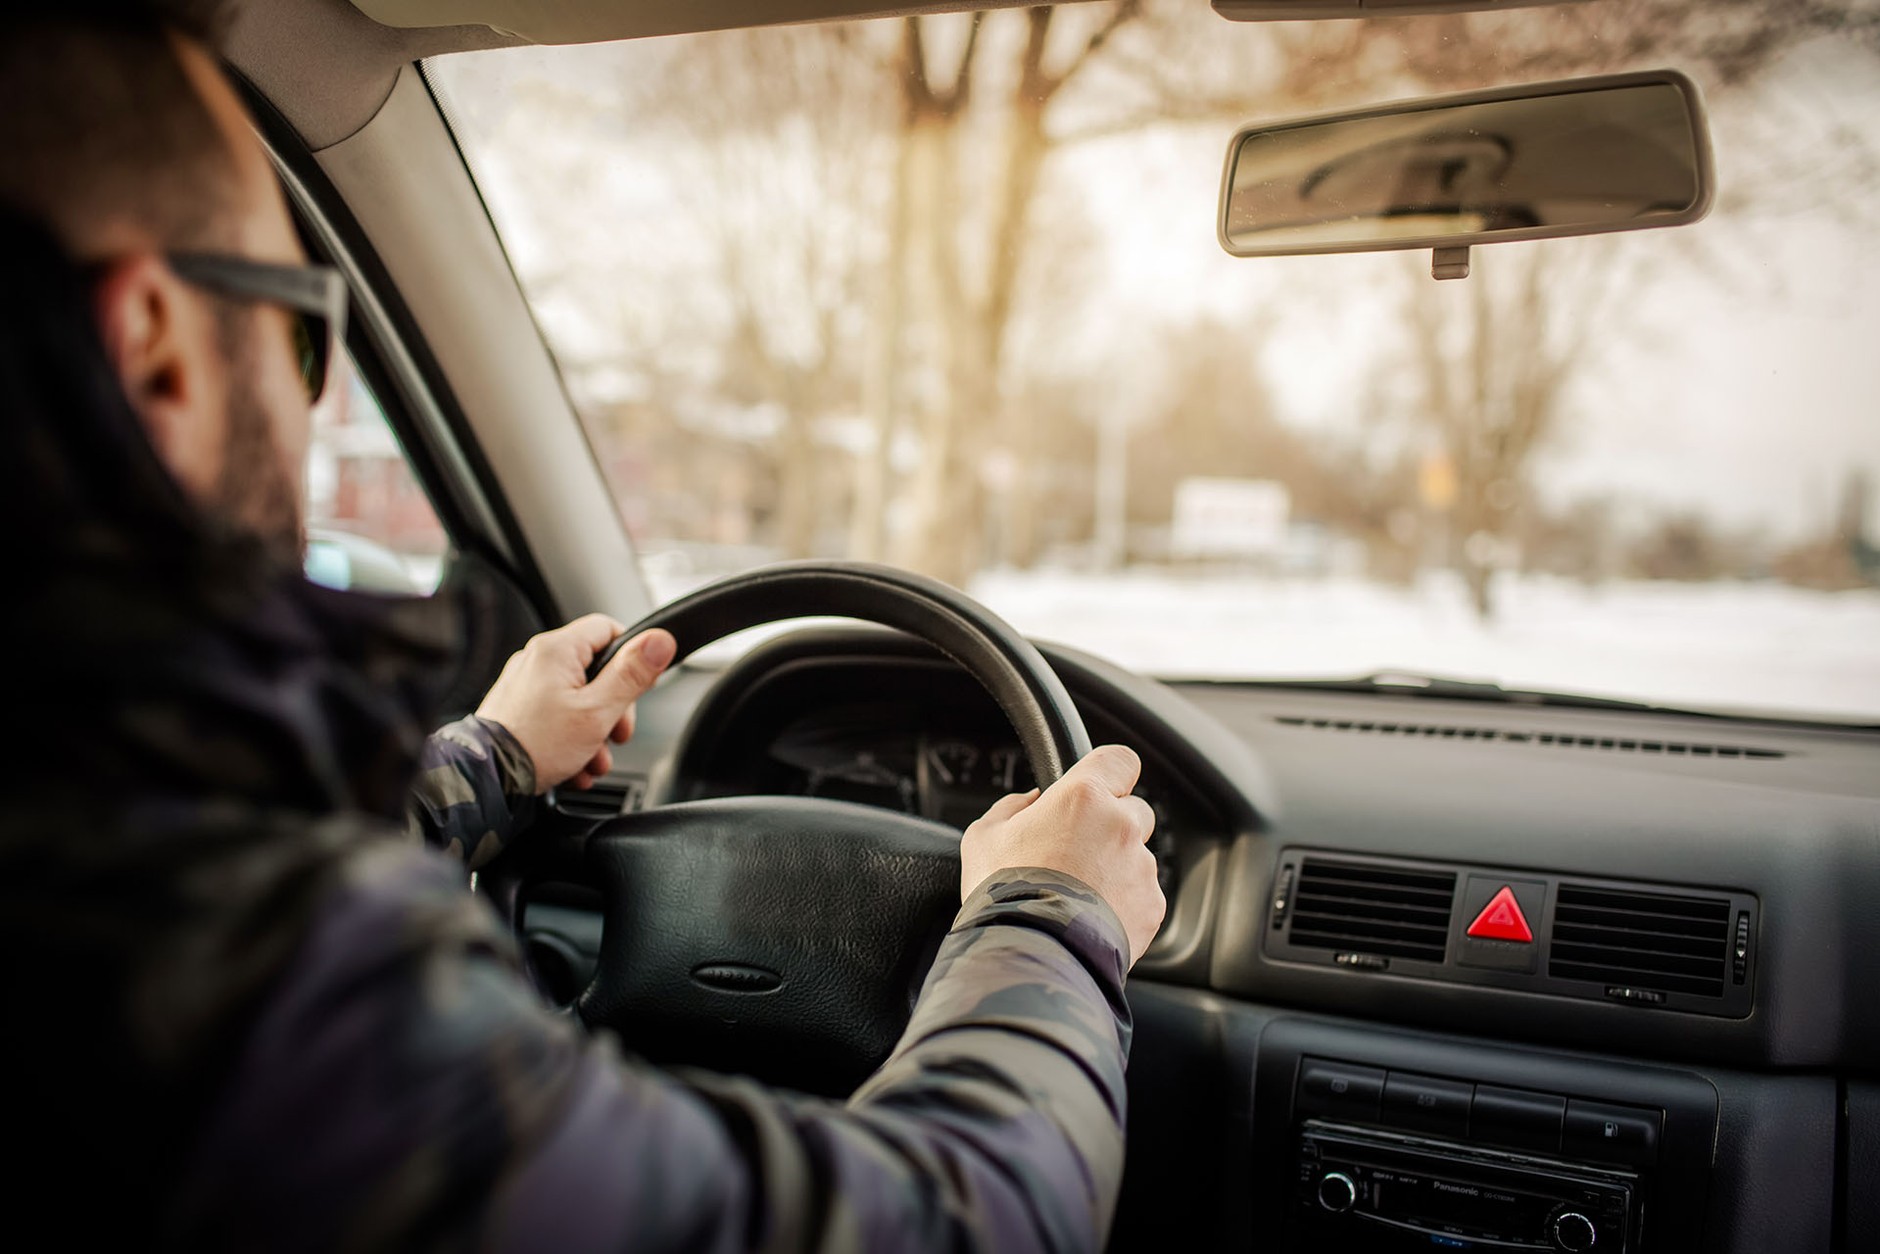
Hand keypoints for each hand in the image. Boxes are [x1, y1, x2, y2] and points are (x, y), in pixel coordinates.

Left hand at [475, 616, 675, 792]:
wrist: (487, 779)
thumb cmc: (536, 745)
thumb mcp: (598, 711)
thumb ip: (632, 675)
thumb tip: (661, 640)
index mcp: (556, 650)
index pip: (608, 629)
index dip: (632, 657)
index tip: (640, 685)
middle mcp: (536, 660)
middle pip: (596, 670)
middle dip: (614, 708)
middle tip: (617, 734)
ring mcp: (524, 685)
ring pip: (578, 699)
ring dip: (595, 732)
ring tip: (593, 759)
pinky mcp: (517, 708)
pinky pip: (556, 715)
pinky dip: (571, 738)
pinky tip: (574, 765)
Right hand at [958, 744, 1165, 966]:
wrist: (1032, 952)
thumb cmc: (1005, 893)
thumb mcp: (984, 837)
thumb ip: (1012, 808)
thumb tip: (1031, 802)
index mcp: (1083, 797)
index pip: (1120, 760)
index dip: (1111, 772)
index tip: (1100, 786)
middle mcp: (1121, 825)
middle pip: (1134, 810)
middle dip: (1112, 826)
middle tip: (1077, 853)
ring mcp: (1142, 867)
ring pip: (1137, 856)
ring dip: (1116, 868)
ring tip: (1079, 896)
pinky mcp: (1152, 905)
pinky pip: (1143, 895)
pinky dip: (1124, 903)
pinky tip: (1091, 917)